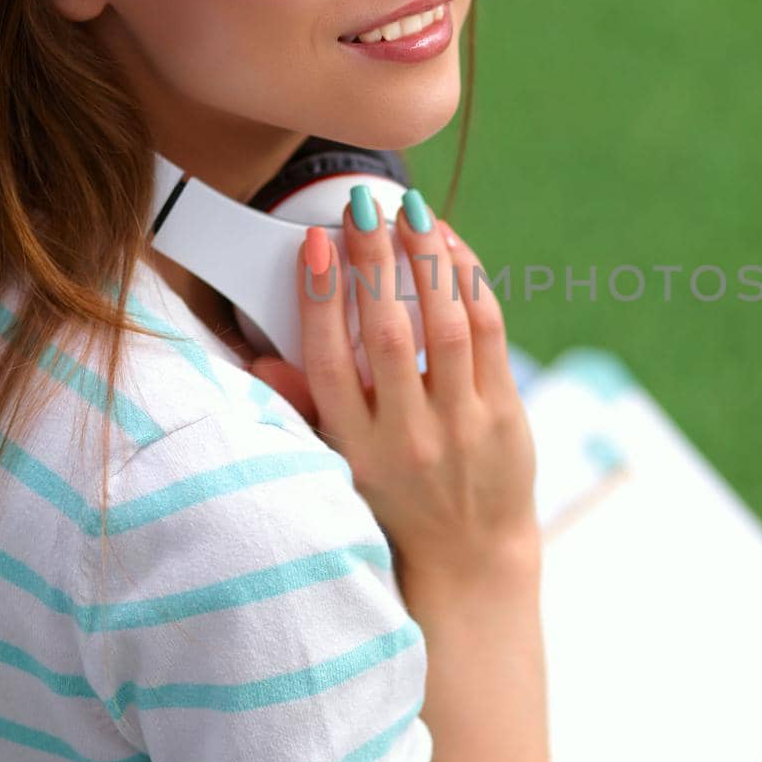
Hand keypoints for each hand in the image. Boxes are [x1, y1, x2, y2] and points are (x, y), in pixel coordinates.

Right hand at [253, 206, 539, 584]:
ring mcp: (460, 426)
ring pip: (447, 325)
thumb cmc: (396, 501)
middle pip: (388, 333)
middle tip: (364, 202)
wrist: (469, 559)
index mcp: (354, 445)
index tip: (316, 242)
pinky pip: (489, 335)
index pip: (328, 361)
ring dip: (427, 259)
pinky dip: (471, 283)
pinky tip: (452, 247)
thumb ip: (304, 410)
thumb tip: (258, 358)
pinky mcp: (503, 416)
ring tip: (413, 210)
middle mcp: (406, 436)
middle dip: (374, 260)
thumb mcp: (341, 466)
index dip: (320, 298)